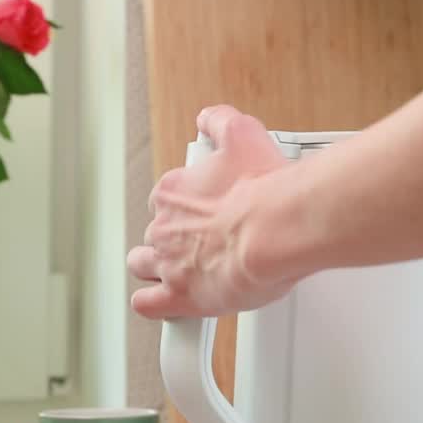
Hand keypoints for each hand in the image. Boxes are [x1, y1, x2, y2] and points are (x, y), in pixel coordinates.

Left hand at [128, 105, 292, 318]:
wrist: (279, 229)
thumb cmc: (266, 189)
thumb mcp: (244, 136)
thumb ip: (221, 122)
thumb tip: (210, 118)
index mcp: (175, 192)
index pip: (165, 201)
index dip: (185, 209)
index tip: (206, 212)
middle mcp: (166, 227)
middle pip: (155, 234)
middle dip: (174, 239)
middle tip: (205, 242)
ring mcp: (170, 263)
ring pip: (143, 266)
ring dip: (156, 268)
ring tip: (182, 271)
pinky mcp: (181, 296)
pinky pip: (148, 304)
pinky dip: (154, 303)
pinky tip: (169, 302)